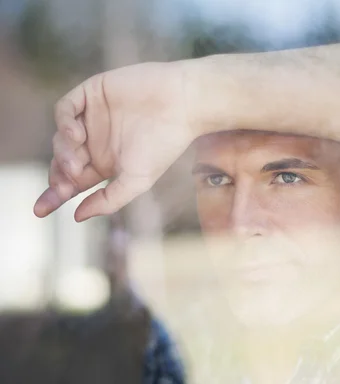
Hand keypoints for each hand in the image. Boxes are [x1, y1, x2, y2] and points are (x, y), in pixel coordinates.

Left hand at [34, 62, 192, 220]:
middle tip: (60, 187)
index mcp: (106, 165)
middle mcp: (96, 142)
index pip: (74, 182)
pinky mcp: (91, 94)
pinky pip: (65, 109)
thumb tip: (77, 217)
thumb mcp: (136, 182)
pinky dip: (64, 124)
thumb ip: (108, 200)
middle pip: (62, 161)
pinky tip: (76, 134)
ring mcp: (92, 118)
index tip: (41, 211)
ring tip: (75, 163)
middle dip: (57, 176)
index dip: (56, 196)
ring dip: (62, 153)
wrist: (181, 106)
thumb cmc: (164, 146)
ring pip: (61, 138)